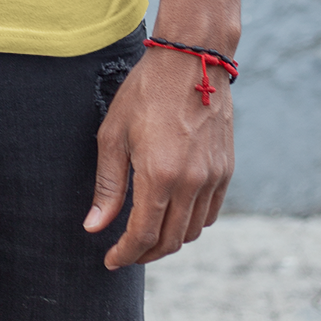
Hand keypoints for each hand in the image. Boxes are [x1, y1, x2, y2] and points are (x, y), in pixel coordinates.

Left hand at [84, 46, 233, 266]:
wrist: (191, 60)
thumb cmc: (146, 92)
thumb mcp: (114, 134)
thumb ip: (108, 186)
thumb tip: (95, 226)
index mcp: (159, 175)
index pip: (143, 235)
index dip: (125, 254)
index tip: (111, 260)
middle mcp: (191, 182)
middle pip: (170, 241)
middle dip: (145, 254)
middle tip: (126, 251)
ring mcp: (213, 177)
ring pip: (192, 232)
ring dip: (169, 240)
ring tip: (148, 234)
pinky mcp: (226, 170)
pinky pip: (210, 213)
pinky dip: (191, 223)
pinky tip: (174, 214)